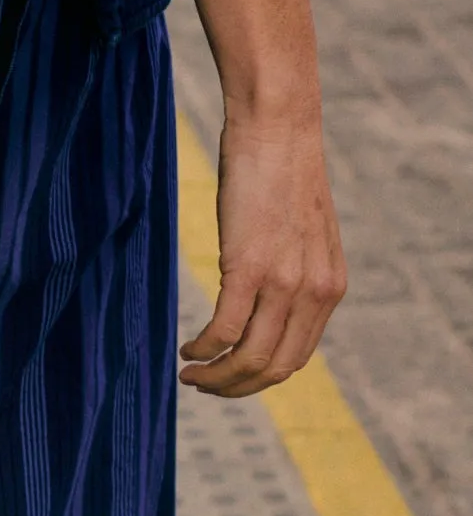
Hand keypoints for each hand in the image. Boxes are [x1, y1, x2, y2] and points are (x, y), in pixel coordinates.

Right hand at [179, 106, 346, 395]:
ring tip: (190, 373)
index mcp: (329, 288)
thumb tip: (266, 302)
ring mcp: (284, 282)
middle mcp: (313, 292)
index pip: (295, 357)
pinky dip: (202, 349)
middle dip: (234, 387)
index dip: (257, 379)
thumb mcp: (301, 234)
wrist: (278, 128)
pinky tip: (187, 348)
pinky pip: (224, 330)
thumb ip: (294, 272)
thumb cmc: (281, 174)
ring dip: (215, 376)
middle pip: (273, 368)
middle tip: (202, 384)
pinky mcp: (249, 268)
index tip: (226, 377)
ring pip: (249, 358)